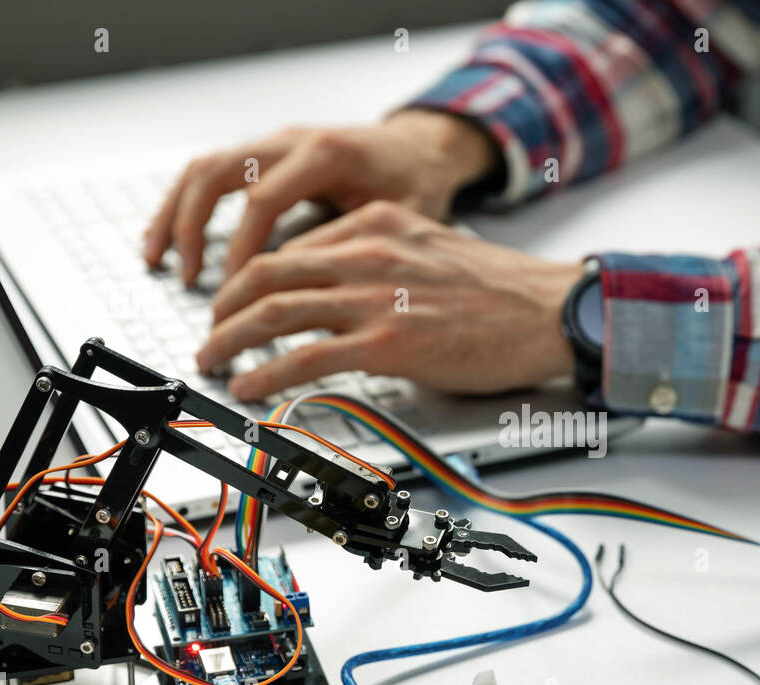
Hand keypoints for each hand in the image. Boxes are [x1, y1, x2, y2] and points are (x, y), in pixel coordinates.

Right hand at [143, 110, 498, 284]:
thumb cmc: (415, 182)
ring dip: (175, 214)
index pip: (263, 199)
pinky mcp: (265, 155)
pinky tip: (171, 238)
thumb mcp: (401, 218)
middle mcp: (290, 141)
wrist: (420, 148)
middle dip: (192, 227)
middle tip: (188, 278)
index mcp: (324, 153)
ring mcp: (273, 145)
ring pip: (204, 169)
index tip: (232, 290)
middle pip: (218, 173)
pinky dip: (185, 205)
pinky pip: (211, 173)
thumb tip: (320, 296)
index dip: (242, 248)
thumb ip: (359, 248)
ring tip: (158, 258)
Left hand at [195, 201, 580, 399]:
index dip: (252, 278)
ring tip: (213, 359)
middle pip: (264, 272)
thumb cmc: (501, 290)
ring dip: (229, 339)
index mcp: (375, 225)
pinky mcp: (386, 344)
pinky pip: (304, 357)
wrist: (547, 310)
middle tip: (211, 330)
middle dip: (224, 305)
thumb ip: (381, 262)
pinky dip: (265, 373)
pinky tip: (249, 385)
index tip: (240, 302)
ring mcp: (373, 299)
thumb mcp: (430, 250)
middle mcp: (365, 254)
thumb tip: (341, 294)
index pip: (290, 247)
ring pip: (272, 311)